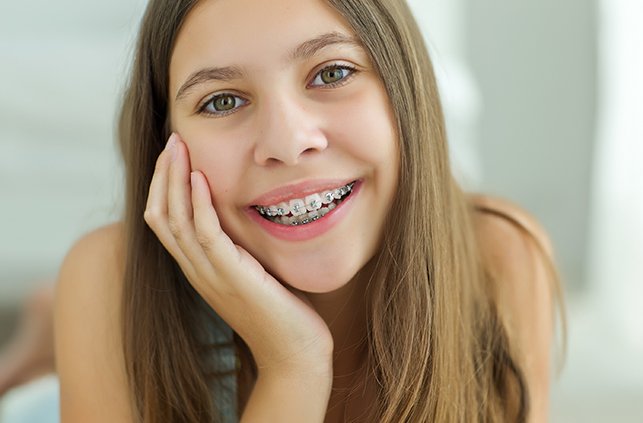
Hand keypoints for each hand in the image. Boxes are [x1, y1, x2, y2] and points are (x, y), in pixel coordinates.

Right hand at [143, 133, 333, 376]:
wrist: (295, 353)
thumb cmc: (282, 311)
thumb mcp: (254, 271)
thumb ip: (241, 246)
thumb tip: (246, 215)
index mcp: (199, 268)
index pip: (165, 221)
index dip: (165, 186)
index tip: (176, 154)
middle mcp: (196, 271)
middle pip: (160, 215)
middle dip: (162, 175)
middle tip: (172, 140)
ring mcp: (209, 275)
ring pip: (174, 220)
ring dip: (173, 179)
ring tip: (178, 147)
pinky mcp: (230, 277)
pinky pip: (204, 234)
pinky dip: (198, 203)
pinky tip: (200, 177)